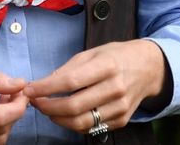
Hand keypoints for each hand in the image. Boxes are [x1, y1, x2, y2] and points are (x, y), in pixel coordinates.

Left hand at [23, 40, 166, 134]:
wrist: (149, 68)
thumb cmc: (116, 57)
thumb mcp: (93, 52)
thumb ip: (69, 68)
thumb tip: (43, 83)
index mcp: (107, 65)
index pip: (70, 81)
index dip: (46, 88)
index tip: (29, 89)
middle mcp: (116, 88)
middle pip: (74, 106)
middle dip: (48, 107)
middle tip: (35, 102)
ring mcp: (120, 107)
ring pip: (81, 122)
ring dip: (57, 118)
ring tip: (47, 109)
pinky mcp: (122, 120)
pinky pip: (91, 128)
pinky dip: (73, 124)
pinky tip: (64, 115)